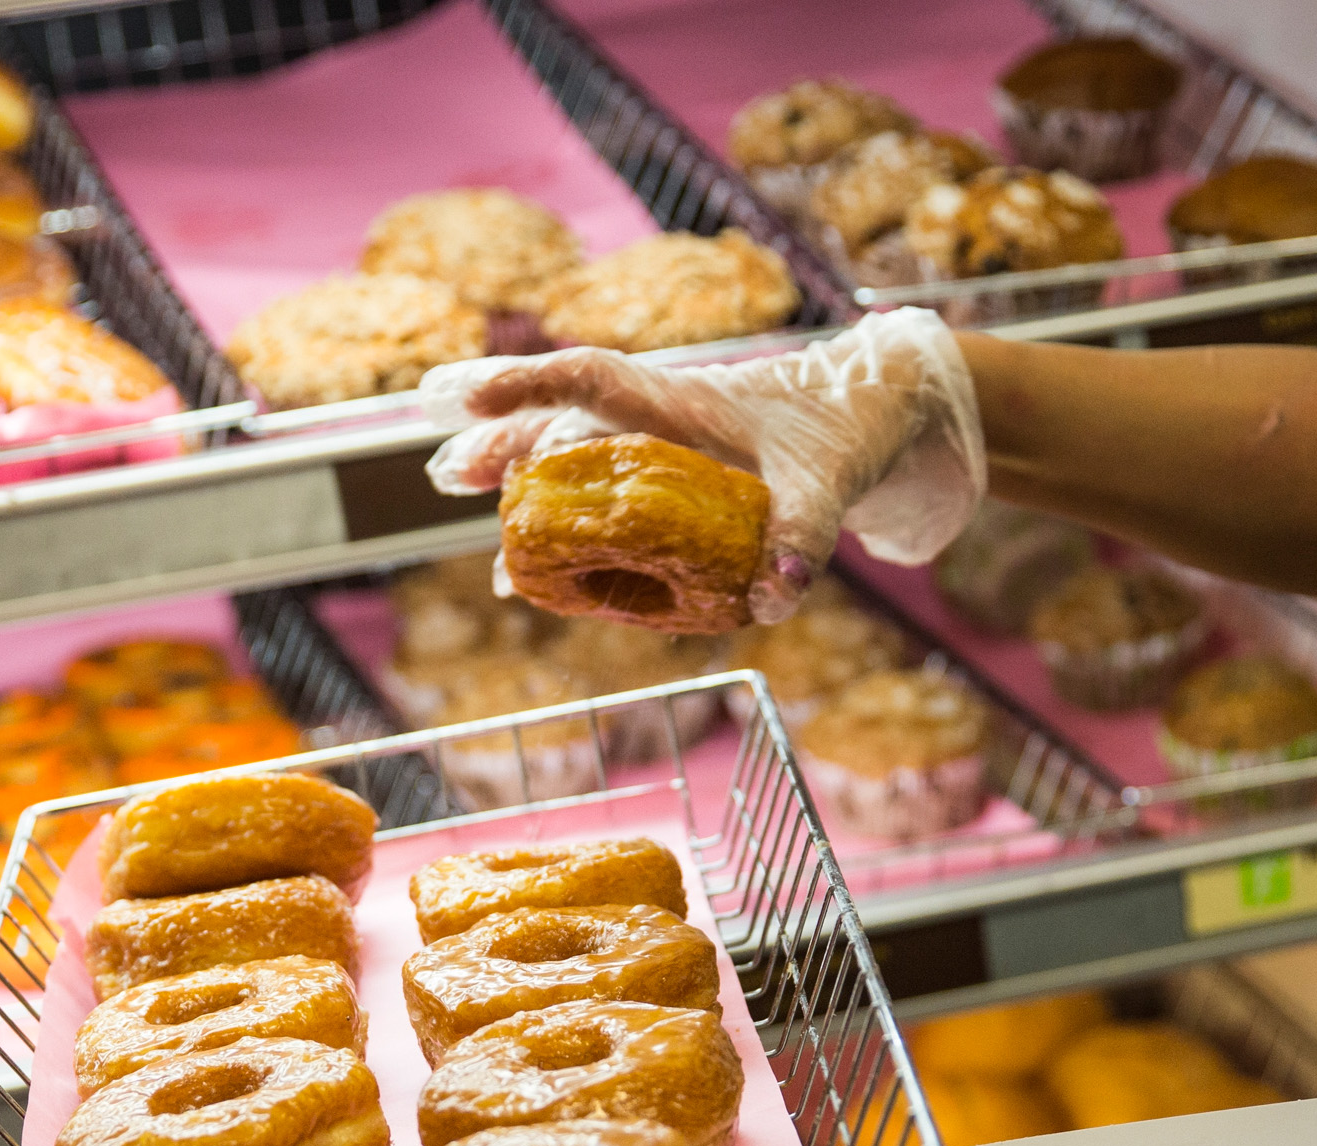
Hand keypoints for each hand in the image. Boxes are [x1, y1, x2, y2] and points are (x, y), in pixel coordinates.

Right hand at [419, 308, 987, 621]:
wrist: (873, 415)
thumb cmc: (847, 432)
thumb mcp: (833, 481)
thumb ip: (805, 533)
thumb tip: (776, 595)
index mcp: (684, 403)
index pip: (592, 379)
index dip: (528, 386)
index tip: (471, 399)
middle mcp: (658, 421)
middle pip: (560, 418)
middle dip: (498, 435)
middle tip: (444, 469)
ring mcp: (657, 450)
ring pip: (568, 453)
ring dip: (513, 471)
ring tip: (455, 492)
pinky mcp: (666, 482)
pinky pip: (594, 495)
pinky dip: (555, 522)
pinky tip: (525, 567)